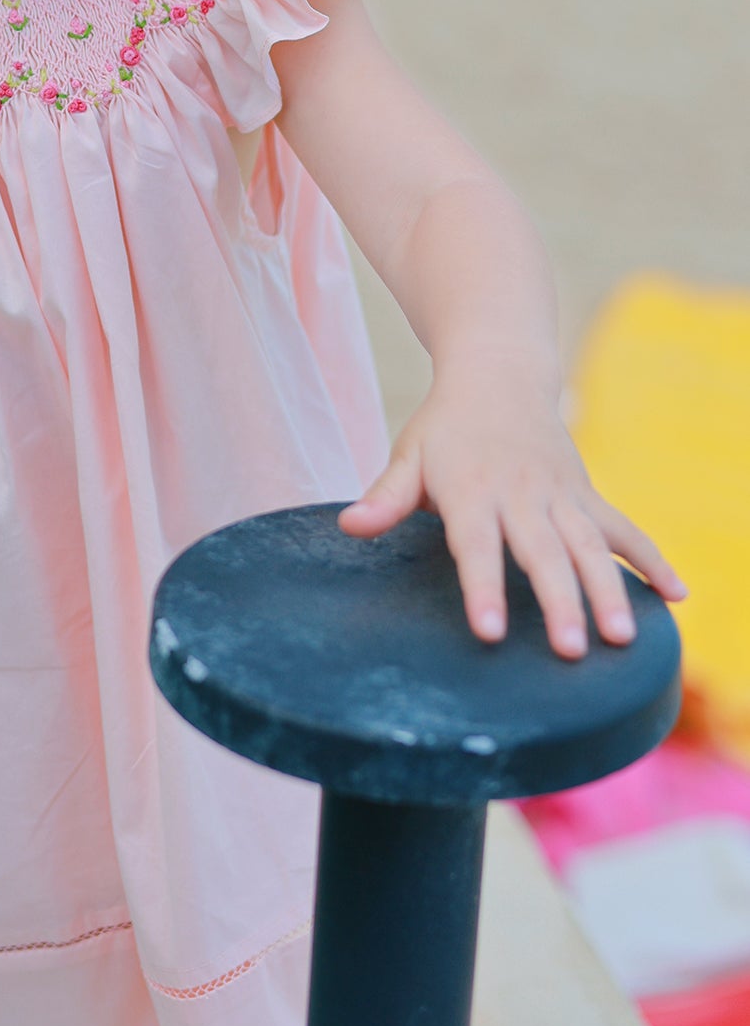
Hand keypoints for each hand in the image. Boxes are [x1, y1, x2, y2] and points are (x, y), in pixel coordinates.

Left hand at [338, 363, 687, 659]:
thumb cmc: (445, 427)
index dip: (483, 588)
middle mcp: (521, 494)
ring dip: (610, 590)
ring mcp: (561, 495)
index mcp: (471, 490)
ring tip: (622, 639)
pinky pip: (624, 529)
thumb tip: (348, 526)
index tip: (490, 631)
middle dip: (558, 602)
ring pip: (589, 546)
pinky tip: (677, 597)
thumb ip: (386, 496)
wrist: (498, 374)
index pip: (476, 546)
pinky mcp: (587, 495)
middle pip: (542, 553)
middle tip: (569, 651)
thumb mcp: (409, 454)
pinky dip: (652, 560)